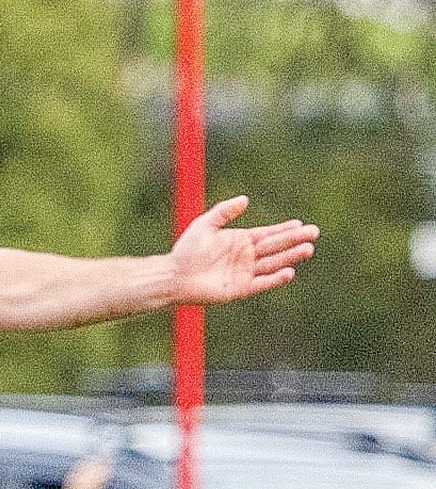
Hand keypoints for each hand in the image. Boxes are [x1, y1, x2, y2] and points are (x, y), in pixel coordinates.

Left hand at [169, 197, 317, 305]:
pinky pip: (261, 283)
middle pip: (275, 247)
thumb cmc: (186, 250)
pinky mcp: (239, 289)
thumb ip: (225, 212)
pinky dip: (275, 279)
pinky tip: (289, 272)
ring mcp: (244, 273)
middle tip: (314, 233)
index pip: (268, 234)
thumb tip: (246, 200)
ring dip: (290, 257)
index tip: (301, 224)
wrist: (174, 276)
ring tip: (308, 249)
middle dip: (294, 240)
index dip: (284, 229)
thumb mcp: (205, 224)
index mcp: (240, 240)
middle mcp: (246, 257)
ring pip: (273, 264)